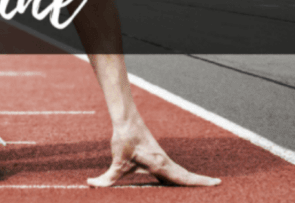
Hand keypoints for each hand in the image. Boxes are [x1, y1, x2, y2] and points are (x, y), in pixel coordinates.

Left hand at [88, 115, 220, 187]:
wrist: (126, 120)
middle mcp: (165, 163)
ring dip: (191, 182)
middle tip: (218, 187)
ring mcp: (162, 160)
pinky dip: (180, 177)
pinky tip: (179, 182)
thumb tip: (90, 185)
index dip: (199, 183)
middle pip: (185, 178)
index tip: (217, 183)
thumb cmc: (124, 140)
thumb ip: (106, 179)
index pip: (183, 178)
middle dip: (200, 184)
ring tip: (206, 188)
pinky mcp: (157, 157)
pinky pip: (173, 170)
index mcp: (161, 165)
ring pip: (180, 174)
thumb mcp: (116, 163)